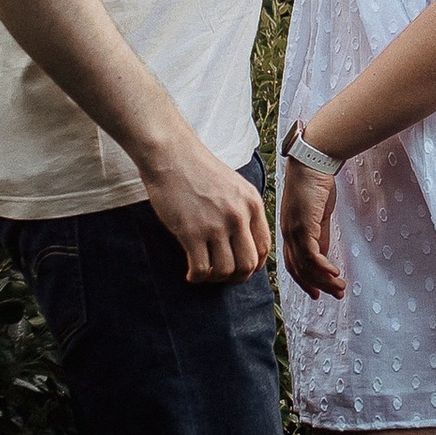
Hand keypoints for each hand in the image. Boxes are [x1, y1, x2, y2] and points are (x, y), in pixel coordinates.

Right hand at [144, 133, 271, 282]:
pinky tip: (190, 274)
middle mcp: (238, 216)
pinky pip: (201, 268)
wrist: (171, 155)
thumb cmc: (198, 169)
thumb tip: (243, 242)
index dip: (254, 265)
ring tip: (204, 274)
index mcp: (252, 204)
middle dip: (236, 278)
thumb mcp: (233, 186)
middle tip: (222, 277)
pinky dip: (196, 277)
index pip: (264, 248)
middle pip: (248, 265)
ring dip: (214, 279)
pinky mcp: (191, 232)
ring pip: (225, 270)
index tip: (240, 268)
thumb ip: (242, 210)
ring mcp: (215, 225)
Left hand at [280, 156, 345, 298]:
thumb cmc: (316, 183)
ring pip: (305, 265)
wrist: (313, 161)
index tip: (318, 292)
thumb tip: (324, 255)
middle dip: (317, 285)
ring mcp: (294, 229)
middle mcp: (288, 233)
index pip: (294, 263)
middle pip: (299, 269)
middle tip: (334, 295)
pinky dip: (323, 267)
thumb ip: (319, 236)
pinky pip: (310, 253)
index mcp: (289, 231)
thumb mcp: (319, 215)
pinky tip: (335, 273)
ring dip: (324, 279)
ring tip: (340, 287)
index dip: (305, 281)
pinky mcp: (303, 224)